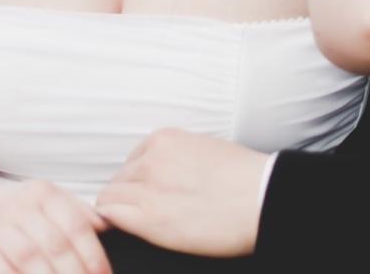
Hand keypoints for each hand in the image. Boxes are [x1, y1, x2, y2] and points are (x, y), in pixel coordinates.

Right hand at [0, 178, 111, 273]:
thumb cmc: (16, 210)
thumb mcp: (46, 200)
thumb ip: (76, 211)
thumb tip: (106, 224)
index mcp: (44, 193)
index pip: (76, 226)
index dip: (93, 255)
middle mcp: (21, 205)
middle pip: (55, 245)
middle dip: (74, 273)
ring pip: (29, 258)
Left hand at [95, 128, 269, 256]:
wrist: (261, 199)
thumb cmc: (243, 178)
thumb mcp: (202, 149)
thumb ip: (175, 156)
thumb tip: (162, 174)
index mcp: (165, 139)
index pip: (132, 161)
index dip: (138, 182)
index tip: (150, 196)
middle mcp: (152, 158)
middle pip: (120, 179)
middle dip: (129, 196)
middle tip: (148, 214)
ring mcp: (148, 187)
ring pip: (110, 197)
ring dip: (120, 211)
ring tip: (141, 225)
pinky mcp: (149, 218)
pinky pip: (109, 215)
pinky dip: (112, 223)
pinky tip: (126, 231)